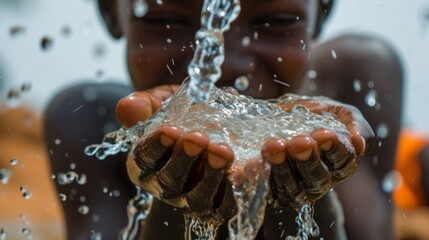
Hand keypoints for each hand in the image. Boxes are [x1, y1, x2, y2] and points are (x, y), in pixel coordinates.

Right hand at [117, 85, 237, 218]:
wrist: (209, 126)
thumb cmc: (179, 114)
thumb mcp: (161, 104)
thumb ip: (144, 105)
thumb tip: (126, 107)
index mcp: (146, 162)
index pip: (145, 159)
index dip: (156, 146)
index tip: (170, 129)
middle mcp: (165, 185)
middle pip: (170, 181)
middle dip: (184, 160)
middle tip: (198, 137)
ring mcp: (191, 197)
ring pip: (198, 196)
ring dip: (211, 175)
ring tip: (223, 150)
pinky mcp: (216, 203)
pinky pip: (225, 203)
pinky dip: (236, 188)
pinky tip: (248, 166)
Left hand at [262, 96, 374, 207]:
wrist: (281, 117)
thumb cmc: (316, 115)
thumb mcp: (339, 113)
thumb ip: (355, 124)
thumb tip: (360, 144)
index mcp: (339, 164)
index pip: (342, 161)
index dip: (335, 149)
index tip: (325, 133)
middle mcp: (319, 181)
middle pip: (316, 177)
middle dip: (308, 159)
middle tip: (299, 141)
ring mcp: (295, 188)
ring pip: (290, 186)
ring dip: (281, 166)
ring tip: (273, 146)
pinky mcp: (271, 191)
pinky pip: (265, 188)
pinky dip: (259, 175)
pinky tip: (254, 161)